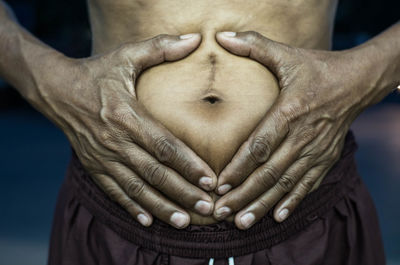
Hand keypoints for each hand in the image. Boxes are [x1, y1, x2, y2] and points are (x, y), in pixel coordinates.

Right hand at [37, 34, 216, 228]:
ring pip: (136, 189)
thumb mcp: (126, 56)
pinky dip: (131, 207)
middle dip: (182, 193)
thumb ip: (160, 48)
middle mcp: (115, 141)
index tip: (210, 180)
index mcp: (126, 115)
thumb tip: (195, 39)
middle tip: (207, 209)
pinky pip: (114, 192)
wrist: (57, 90)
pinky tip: (148, 221)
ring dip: (161, 207)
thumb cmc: (98, 73)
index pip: (163, 145)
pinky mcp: (94, 166)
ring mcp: (103, 157)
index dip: (187, 164)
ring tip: (184, 221)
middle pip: (154, 173)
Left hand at [213, 31, 379, 228]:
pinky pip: (307, 185)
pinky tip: (277, 216)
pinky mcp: (325, 158)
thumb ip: (254, 46)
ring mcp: (316, 151)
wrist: (358, 81)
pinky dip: (292, 201)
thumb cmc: (318, 69)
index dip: (239, 167)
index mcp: (290, 111)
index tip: (219, 185)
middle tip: (221, 213)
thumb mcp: (287, 55)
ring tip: (242, 223)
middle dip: (244, 195)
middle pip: (269, 172)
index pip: (259, 145)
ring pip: (286, 184)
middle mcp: (302, 136)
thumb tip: (221, 35)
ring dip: (263, 204)